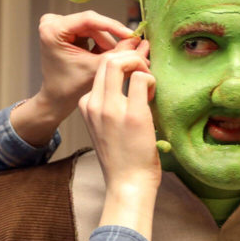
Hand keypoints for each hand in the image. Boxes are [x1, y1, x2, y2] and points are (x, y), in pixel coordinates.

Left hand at [10, 11, 141, 146]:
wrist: (56, 99)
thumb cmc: (69, 88)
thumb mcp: (95, 68)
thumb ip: (117, 53)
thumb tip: (138, 40)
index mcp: (52, 30)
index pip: (89, 20)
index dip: (113, 26)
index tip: (132, 36)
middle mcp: (52, 22)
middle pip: (92, 25)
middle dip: (111, 41)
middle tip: (131, 52)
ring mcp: (58, 25)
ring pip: (94, 29)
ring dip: (107, 44)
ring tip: (119, 60)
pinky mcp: (66, 30)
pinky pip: (90, 33)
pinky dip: (100, 45)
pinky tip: (106, 58)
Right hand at [78, 48, 159, 238]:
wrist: (127, 185)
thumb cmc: (123, 159)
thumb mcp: (106, 128)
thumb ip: (112, 104)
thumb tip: (130, 80)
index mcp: (87, 106)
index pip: (100, 69)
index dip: (120, 62)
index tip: (136, 67)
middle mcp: (95, 105)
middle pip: (107, 59)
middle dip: (129, 55)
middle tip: (144, 69)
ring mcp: (111, 109)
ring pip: (119, 62)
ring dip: (139, 64)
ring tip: (149, 82)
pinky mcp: (133, 115)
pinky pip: (141, 78)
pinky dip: (151, 80)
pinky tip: (153, 96)